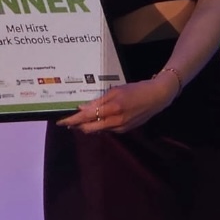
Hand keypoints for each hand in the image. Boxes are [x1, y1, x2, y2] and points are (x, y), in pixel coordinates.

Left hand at [56, 74, 178, 133]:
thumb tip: (82, 108)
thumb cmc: (136, 89)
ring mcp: (121, 128)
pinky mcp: (125, 130)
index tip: (61, 122)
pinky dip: (99, 125)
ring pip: (98, 130)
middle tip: (68, 121)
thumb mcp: (116, 91)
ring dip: (88, 126)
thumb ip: (99, 101)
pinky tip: (97, 119)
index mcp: (112, 109)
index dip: (73, 120)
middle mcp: (115, 122)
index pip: (87, 117)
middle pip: (90, 128)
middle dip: (77, 126)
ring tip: (80, 119)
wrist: (157, 97)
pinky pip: (107, 129)